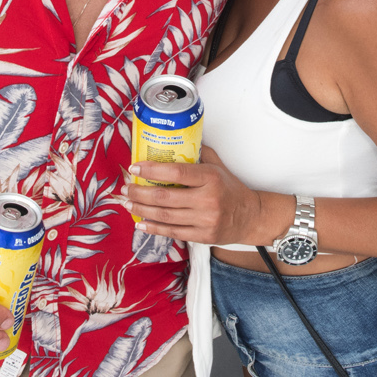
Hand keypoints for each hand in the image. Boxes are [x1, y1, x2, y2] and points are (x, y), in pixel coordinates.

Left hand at [126, 146, 287, 245]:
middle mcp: (208, 200)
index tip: (135, 166)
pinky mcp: (202, 236)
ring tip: (128, 202)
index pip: (176, 172)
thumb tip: (174, 140)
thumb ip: (198, 153)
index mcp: (211, 178)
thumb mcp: (218, 166)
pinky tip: (141, 222)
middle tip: (126, 187)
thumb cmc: (230, 189)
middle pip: (165, 196)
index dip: (152, 169)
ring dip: (142, 209)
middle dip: (140, 192)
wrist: (250, 216)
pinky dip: (154, 228)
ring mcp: (205, 220)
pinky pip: (172, 232)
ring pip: (165, 216)